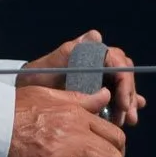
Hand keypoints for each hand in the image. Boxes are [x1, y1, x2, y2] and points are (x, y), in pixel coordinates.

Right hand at [3, 84, 124, 156]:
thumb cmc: (11, 111)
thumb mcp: (45, 94)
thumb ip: (77, 97)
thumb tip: (103, 95)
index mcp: (75, 110)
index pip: (110, 128)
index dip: (113, 144)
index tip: (108, 153)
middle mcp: (78, 126)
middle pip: (114, 146)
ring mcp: (71, 146)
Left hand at [18, 30, 144, 126]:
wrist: (26, 96)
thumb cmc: (36, 78)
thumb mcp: (49, 66)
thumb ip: (69, 52)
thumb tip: (95, 35)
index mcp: (89, 53)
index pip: (117, 62)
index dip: (124, 82)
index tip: (122, 102)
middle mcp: (97, 62)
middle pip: (123, 74)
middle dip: (128, 95)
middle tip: (128, 117)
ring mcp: (98, 77)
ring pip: (122, 86)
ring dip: (128, 103)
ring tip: (129, 121)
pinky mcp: (97, 91)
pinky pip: (115, 95)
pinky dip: (124, 105)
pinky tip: (129, 116)